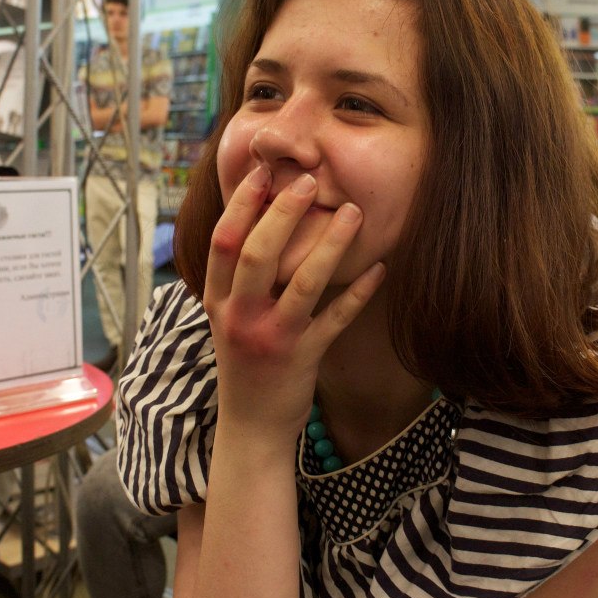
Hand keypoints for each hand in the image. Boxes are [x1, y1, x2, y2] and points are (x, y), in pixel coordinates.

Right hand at [203, 166, 386, 443]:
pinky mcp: (303, 358)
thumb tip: (260, 219)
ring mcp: (271, 338)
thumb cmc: (245, 361)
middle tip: (308, 181)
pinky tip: (379, 268)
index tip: (263, 171)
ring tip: (352, 212)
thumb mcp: (229, 317)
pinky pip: (336, 319)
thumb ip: (239, 277)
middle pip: (256, 254)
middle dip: (283, 213)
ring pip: (302, 283)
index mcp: (217, 301)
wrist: (252, 426)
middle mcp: (239, 317)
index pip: (223, 241)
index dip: (241, 203)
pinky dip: (359, 292)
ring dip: (329, 244)